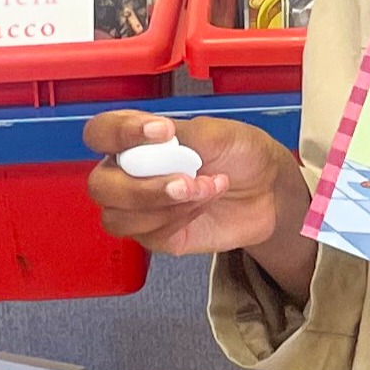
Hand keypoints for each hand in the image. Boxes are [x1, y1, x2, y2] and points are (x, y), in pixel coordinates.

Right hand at [83, 110, 314, 299]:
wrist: (269, 189)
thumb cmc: (239, 154)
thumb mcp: (217, 132)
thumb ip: (183, 135)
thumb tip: (159, 141)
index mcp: (135, 139)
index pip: (100, 133)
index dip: (119, 133)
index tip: (162, 132)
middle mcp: (128, 173)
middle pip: (100, 186)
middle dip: (143, 187)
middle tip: (186, 181)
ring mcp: (140, 208)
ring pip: (118, 218)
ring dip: (165, 205)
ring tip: (206, 189)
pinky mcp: (158, 236)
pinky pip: (150, 236)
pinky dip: (180, 219)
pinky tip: (205, 203)